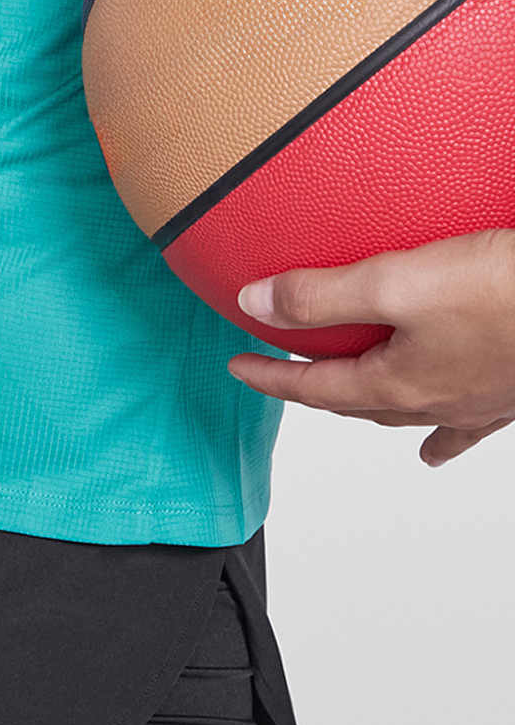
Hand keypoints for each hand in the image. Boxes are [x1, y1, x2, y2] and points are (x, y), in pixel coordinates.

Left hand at [227, 230, 514, 465]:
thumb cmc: (504, 292)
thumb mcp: (395, 282)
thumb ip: (319, 295)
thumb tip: (253, 305)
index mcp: (398, 382)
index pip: (313, 386)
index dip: (269, 374)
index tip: (236, 366)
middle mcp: (435, 400)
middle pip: (354, 401)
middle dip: (310, 388)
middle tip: (278, 372)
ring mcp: (476, 401)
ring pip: (404, 411)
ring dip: (366, 404)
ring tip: (343, 406)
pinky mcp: (509, 391)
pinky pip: (462, 424)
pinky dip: (440, 436)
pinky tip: (438, 443)